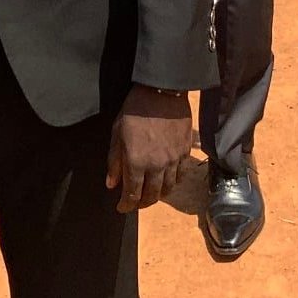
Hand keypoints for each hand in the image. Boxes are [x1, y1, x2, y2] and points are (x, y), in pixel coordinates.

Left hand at [105, 85, 191, 211]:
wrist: (162, 90)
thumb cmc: (135, 109)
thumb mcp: (117, 133)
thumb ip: (114, 161)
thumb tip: (112, 184)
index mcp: (136, 162)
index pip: (131, 195)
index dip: (126, 205)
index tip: (121, 207)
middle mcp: (156, 166)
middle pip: (151, 196)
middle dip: (141, 203)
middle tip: (136, 202)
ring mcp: (173, 160)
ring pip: (168, 189)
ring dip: (158, 195)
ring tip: (152, 192)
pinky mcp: (185, 151)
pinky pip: (181, 175)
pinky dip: (174, 182)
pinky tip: (168, 179)